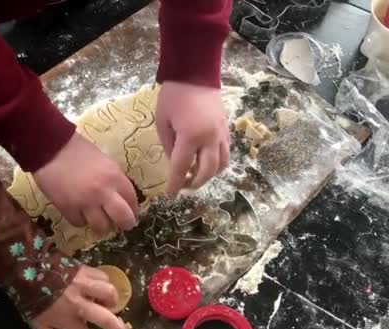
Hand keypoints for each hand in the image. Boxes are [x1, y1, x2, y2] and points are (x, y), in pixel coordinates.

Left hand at [29, 266, 125, 328]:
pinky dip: (106, 283)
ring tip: (110, 305)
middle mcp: (79, 303)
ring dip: (113, 301)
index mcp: (67, 319)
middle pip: (106, 318)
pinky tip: (100, 288)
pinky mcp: (85, 269)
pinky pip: (103, 275)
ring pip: (109, 292)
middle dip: (118, 328)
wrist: (28, 269)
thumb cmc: (33, 299)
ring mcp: (84, 284)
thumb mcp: (39, 325)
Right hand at [34, 133, 138, 234]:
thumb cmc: (79, 150)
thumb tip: (120, 197)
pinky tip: (80, 212)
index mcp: (115, 177)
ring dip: (102, 225)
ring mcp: (85, 203)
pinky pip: (79, 223)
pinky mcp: (67, 209)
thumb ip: (114, 180)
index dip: (134, 209)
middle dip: (125, 224)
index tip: (132, 212)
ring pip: (101, 227)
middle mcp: (103, 193)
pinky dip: (81, 220)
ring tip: (99, 219)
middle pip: (123, 219)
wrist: (50, 148)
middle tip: (122, 224)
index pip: (132, 200)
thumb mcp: (105, 162)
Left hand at [156, 81, 229, 196]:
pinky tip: (205, 161)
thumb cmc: (173, 95)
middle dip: (194, 183)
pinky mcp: (227, 129)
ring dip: (208, 175)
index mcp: (190, 137)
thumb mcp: (162, 122)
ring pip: (220, 166)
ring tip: (194, 174)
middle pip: (206, 172)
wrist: (196, 72)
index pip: (182, 168)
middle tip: (182, 185)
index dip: (175, 184)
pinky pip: (225, 153)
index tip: (170, 195)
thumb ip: (168, 145)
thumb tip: (175, 163)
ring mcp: (221, 134)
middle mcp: (210, 139)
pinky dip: (216, 163)